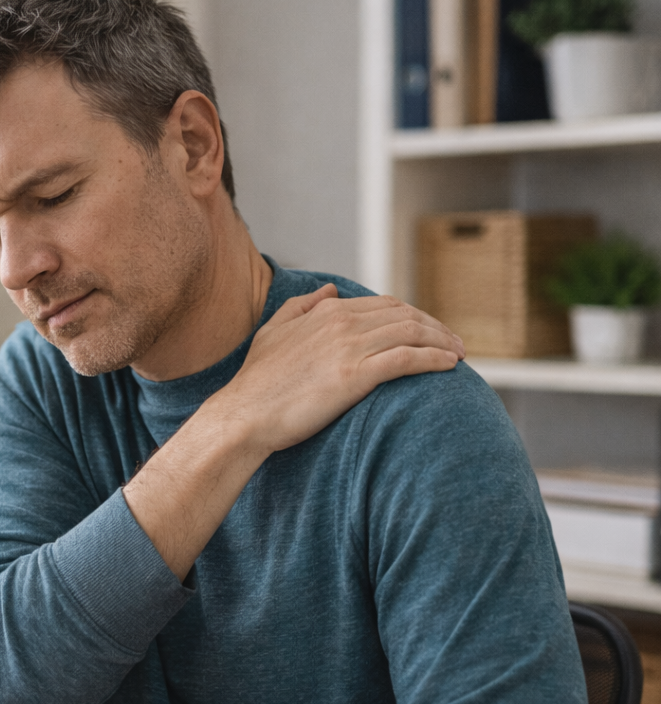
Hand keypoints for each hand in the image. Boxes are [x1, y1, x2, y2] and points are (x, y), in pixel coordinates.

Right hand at [214, 283, 464, 453]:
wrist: (244, 415)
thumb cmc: (256, 382)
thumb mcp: (273, 331)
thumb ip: (302, 305)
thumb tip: (332, 289)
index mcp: (326, 312)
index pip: (384, 304)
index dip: (413, 316)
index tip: (429, 331)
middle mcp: (341, 323)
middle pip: (405, 315)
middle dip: (435, 326)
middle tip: (455, 342)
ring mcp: (349, 348)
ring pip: (411, 333)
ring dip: (442, 341)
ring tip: (460, 355)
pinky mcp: (355, 376)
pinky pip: (407, 359)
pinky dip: (434, 359)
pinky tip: (449, 366)